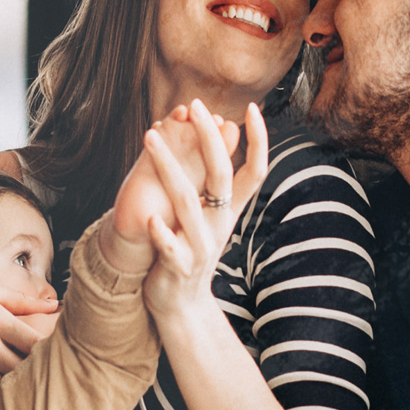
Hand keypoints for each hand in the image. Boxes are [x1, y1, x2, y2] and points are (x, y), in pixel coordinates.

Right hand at [0, 276, 58, 397]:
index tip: (54, 352)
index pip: (36, 344)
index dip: (49, 350)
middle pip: (24, 368)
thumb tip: (55, 306)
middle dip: (33, 368)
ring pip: (5, 383)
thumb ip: (23, 301)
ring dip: (11, 379)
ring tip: (14, 373)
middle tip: (39, 368)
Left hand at [137, 100, 269, 322]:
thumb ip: (211, 185)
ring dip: (169, 168)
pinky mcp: (180, 268)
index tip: (252, 108)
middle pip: (222, 176)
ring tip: (149, 136)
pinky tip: (152, 217)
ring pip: (189, 204)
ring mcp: (202, 247)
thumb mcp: (207, 217)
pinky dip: (163, 233)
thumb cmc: (189, 249)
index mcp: (229, 210)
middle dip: (209, 138)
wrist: (182, 303)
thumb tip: (217, 138)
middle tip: (194, 105)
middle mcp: (220, 224)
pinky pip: (172, 248)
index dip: (259, 141)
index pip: (256, 170)